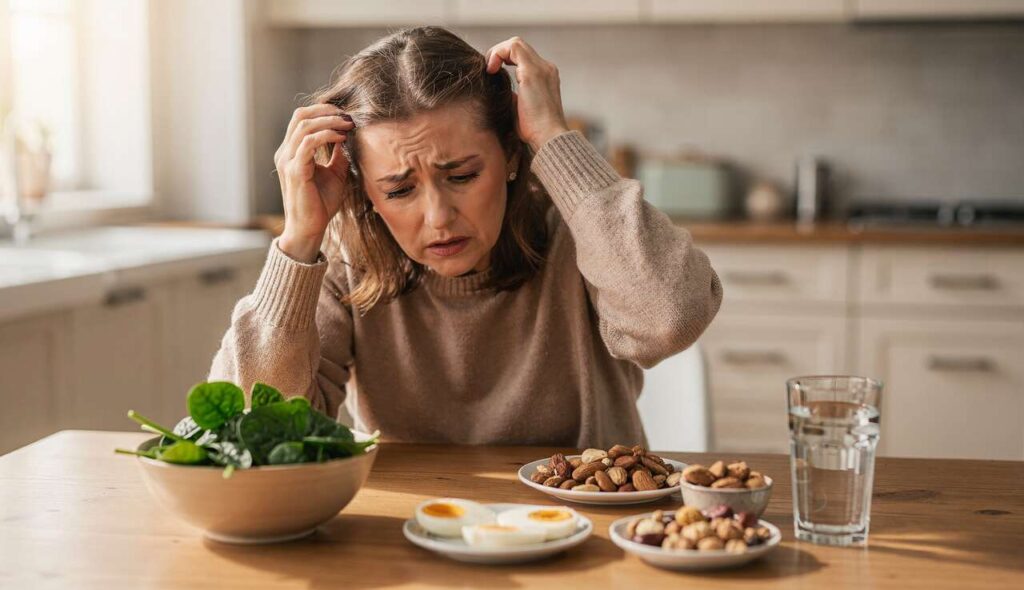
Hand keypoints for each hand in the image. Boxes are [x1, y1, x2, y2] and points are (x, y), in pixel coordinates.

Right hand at [273, 104, 354, 262]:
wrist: (309, 228)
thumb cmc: (321, 204)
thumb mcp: (335, 173)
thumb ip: (338, 154)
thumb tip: (349, 135)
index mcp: (291, 151)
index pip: (302, 118)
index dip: (323, 111)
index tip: (346, 116)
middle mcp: (285, 153)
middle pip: (300, 116)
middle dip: (326, 111)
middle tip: (348, 116)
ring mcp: (287, 161)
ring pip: (304, 126)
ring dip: (329, 121)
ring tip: (348, 125)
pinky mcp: (295, 171)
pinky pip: (308, 143)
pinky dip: (326, 136)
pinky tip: (342, 138)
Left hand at [484, 37, 568, 152]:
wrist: (548, 139)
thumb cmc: (534, 131)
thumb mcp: (520, 108)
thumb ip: (512, 95)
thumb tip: (496, 89)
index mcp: (545, 77)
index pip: (523, 57)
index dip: (504, 59)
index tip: (492, 74)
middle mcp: (546, 69)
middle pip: (519, 47)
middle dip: (499, 54)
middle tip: (488, 70)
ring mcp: (541, 68)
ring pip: (516, 43)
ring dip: (497, 52)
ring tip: (489, 69)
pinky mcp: (532, 72)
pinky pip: (513, 47)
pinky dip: (498, 53)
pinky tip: (491, 69)